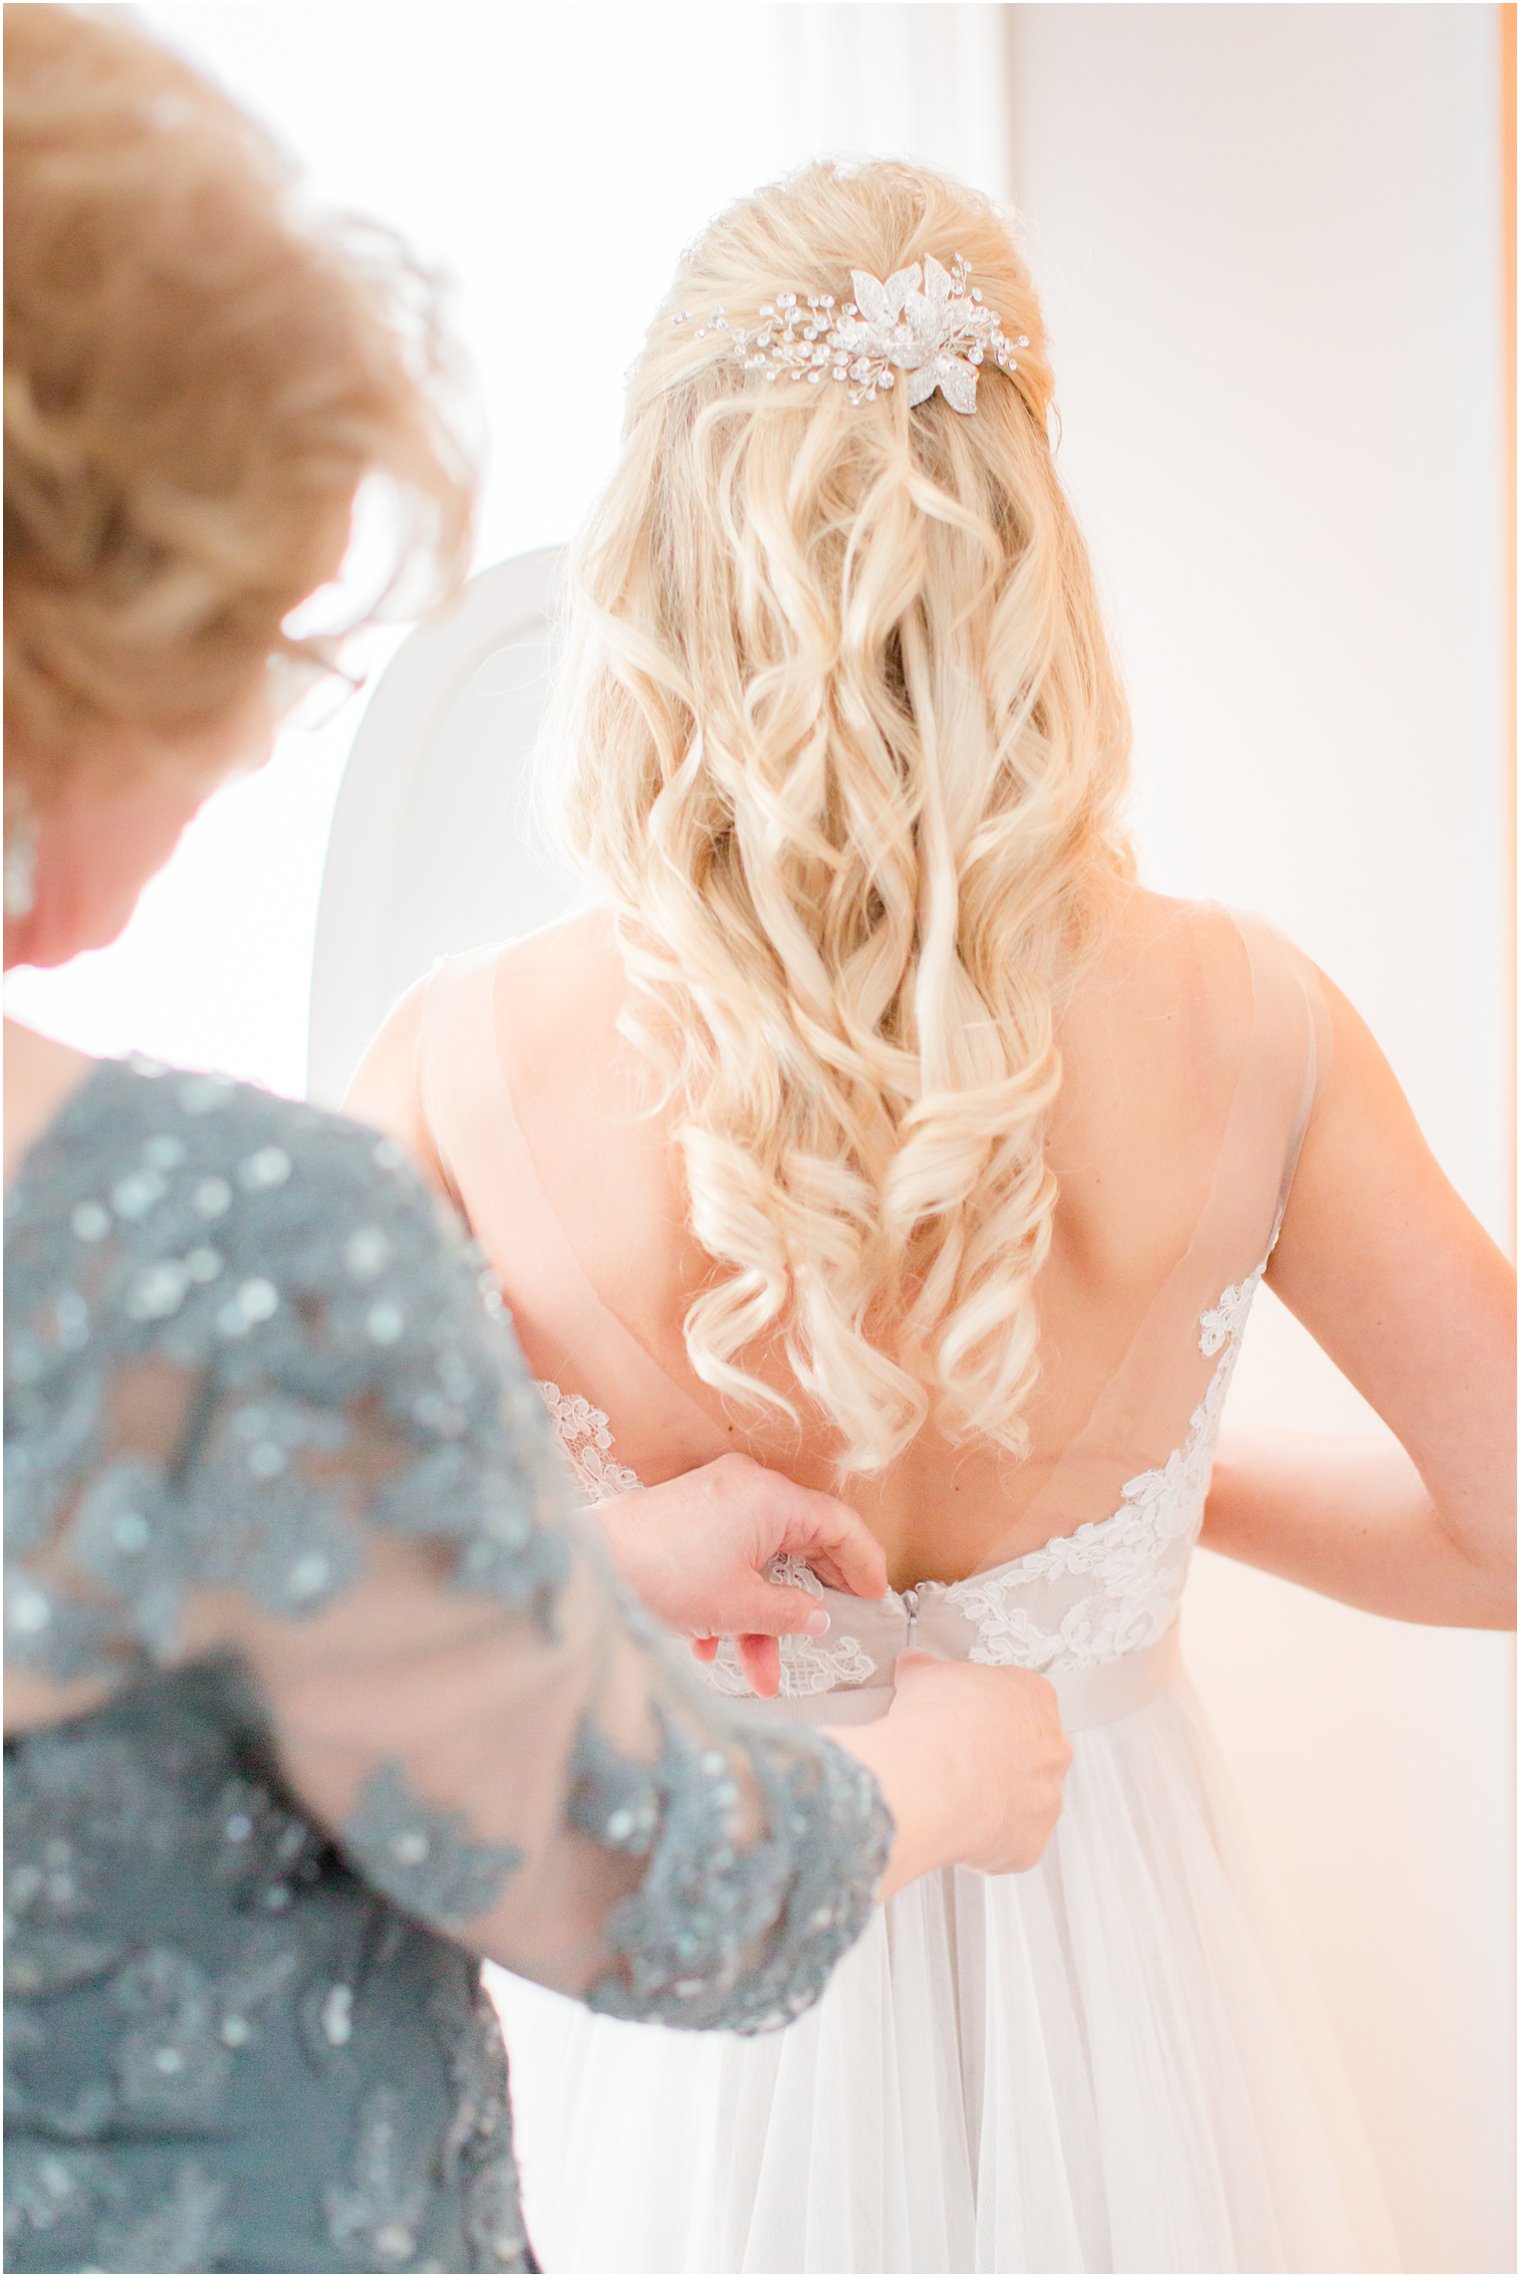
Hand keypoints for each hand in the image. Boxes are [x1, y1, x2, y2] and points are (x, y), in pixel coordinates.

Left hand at [596, 1452, 888, 1697]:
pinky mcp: (689, 1515)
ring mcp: (716, 1499)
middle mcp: (747, 1488)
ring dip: (762, 1619)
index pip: (839, 1524)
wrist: (588, 1562)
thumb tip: (817, 1617)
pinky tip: (711, 1647)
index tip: (876, 1596)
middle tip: (829, 1632)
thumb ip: (790, 1613)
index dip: (864, 1562)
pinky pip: (727, 1557)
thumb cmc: (665, 1575)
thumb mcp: (740, 1606)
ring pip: (759, 1561)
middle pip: (800, 1543)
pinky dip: (730, 1600)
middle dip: (807, 1603)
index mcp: (771, 1498)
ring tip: (758, 1676)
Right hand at [840, 1651, 1071, 1894]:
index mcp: (1034, 1699)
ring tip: (954, 1797)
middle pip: (1031, 1752)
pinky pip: (1012, 1844)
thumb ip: (927, 1671)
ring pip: (1026, 1801)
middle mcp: (1051, 1749)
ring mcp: (1045, 1799)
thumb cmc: (937, 1725)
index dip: (988, 1711)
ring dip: (996, 1801)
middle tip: (960, 1759)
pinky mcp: (1029, 1844)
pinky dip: (988, 1843)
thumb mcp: (924, 1676)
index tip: (966, 1717)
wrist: (929, 1778)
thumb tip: (914, 1668)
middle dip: (998, 1757)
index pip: (1021, 1700)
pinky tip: (958, 1831)